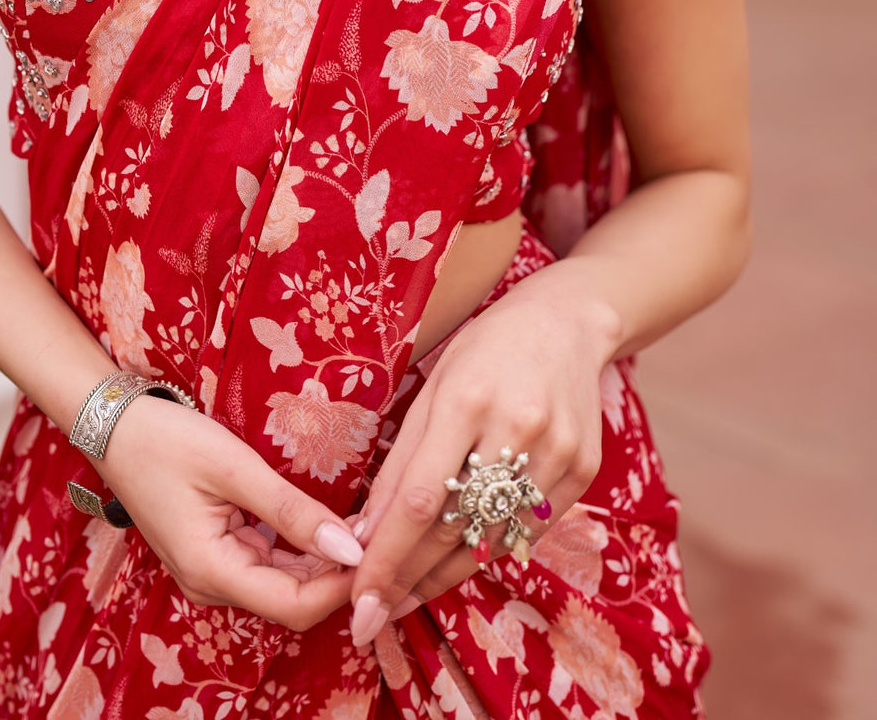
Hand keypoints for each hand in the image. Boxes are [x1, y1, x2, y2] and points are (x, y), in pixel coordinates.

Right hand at [98, 395, 363, 630]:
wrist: (114, 428)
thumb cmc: (168, 442)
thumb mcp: (234, 467)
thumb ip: (291, 510)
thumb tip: (349, 545)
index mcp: (212, 572)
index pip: (296, 606)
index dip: (342, 586)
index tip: (377, 547)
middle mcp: (213, 584)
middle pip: (293, 599)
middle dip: (338, 571)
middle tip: (377, 527)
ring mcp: (213, 572)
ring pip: (284, 582)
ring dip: (323, 558)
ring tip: (360, 520)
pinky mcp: (217, 553)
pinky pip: (268, 562)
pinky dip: (300, 546)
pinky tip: (326, 520)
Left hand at [345, 273, 618, 644]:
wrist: (566, 325)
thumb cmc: (484, 349)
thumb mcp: (432, 385)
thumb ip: (401, 459)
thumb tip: (365, 533)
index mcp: (467, 398)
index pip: (419, 498)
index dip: (387, 556)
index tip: (359, 597)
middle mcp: (516, 428)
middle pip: (455, 527)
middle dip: (407, 579)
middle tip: (372, 615)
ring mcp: (557, 453)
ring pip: (492, 539)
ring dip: (443, 578)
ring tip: (404, 600)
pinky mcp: (582, 472)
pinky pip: (527, 532)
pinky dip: (487, 553)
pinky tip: (455, 567)